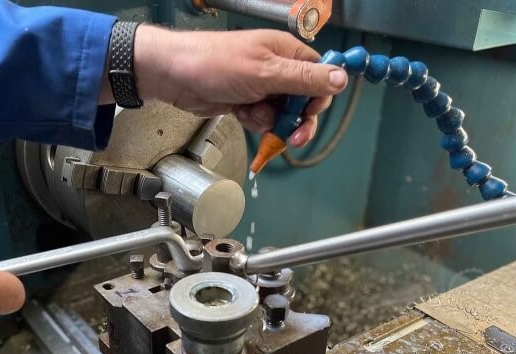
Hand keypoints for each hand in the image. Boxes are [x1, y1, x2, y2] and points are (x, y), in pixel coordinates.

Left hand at [132, 26, 347, 147]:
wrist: (174, 76)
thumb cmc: (215, 64)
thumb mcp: (266, 73)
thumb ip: (305, 79)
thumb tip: (341, 78)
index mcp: (287, 53)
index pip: (319, 76)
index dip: (318, 98)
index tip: (309, 114)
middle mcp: (277, 68)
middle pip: (303, 100)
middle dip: (296, 120)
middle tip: (291, 137)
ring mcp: (260, 86)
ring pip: (282, 114)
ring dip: (270, 122)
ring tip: (252, 116)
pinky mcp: (245, 101)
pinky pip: (262, 119)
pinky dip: (254, 121)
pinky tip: (240, 114)